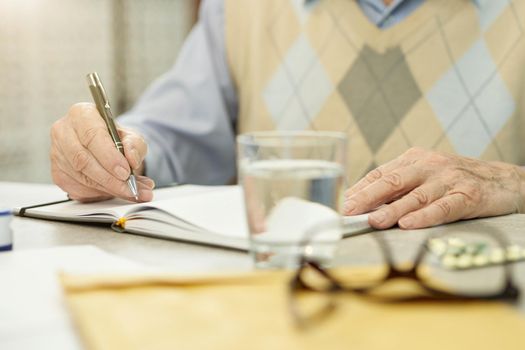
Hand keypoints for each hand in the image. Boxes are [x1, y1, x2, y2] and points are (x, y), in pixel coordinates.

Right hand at [50, 103, 154, 201]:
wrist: (107, 147)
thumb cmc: (116, 139)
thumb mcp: (132, 137)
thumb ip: (135, 145)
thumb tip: (132, 159)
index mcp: (81, 114)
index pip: (91, 136)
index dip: (109, 157)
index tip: (125, 172)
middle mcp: (63, 131)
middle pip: (83, 160)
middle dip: (109, 179)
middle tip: (130, 188)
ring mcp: (57, 153)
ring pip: (81, 177)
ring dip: (108, 189)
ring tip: (130, 191)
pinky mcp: (57, 173)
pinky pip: (77, 189)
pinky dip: (99, 194)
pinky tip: (113, 191)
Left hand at [343, 148, 524, 229]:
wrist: (504, 180)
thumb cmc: (455, 180)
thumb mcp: (425, 176)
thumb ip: (399, 188)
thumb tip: (364, 207)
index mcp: (414, 159)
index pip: (380, 173)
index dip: (359, 189)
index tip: (341, 204)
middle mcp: (429, 165)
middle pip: (393, 180)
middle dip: (368, 196)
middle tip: (349, 211)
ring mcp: (449, 179)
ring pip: (416, 195)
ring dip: (393, 209)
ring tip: (374, 220)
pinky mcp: (468, 195)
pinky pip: (444, 207)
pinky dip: (425, 216)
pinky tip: (409, 224)